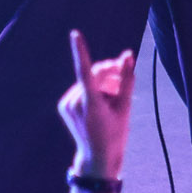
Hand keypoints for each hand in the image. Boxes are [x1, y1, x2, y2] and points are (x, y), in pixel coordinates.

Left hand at [58, 30, 134, 179]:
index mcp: (91, 103)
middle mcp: (75, 102)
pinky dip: (95, 89)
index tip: (75, 34)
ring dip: (105, 83)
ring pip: (90, 79)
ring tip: (116, 99)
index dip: (81, 51)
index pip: (86, 72)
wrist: (97, 158)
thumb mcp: (125, 108)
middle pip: (95, 73)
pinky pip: (82, 87)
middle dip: (111, 74)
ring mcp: (67, 104)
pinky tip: (103, 102)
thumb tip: (127, 55)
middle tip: (126, 83)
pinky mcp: (64, 105)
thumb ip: (126, 79)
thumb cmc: (115, 134)